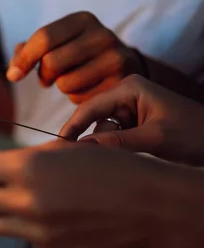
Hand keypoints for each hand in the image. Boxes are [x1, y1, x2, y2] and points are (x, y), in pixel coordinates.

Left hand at [0, 143, 167, 247]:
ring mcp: (38, 232)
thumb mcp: (65, 151)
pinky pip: (24, 238)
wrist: (153, 206)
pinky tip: (56, 217)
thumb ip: (25, 160)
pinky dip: (29, 227)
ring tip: (23, 199)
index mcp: (30, 168)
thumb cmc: (113, 168)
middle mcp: (28, 201)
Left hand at [7, 11, 146, 103]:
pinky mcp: (120, 83)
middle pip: (51, 62)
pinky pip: (80, 98)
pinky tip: (87, 87)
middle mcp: (102, 35)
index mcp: (83, 20)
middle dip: (44, 74)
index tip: (13, 76)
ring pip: (64, 83)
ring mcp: (115, 59)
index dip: (24, 59)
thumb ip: (29, 50)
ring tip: (72, 79)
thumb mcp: (58, 41)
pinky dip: (76, 97)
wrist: (124, 63)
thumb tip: (13, 72)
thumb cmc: (78, 52)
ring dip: (61, 87)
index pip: (44, 38)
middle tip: (49, 77)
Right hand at [60, 74, 203, 165]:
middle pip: (94, 119)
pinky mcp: (134, 124)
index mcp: (130, 87)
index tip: (58, 146)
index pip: (89, 107)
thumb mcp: (155, 139)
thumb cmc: (196, 135)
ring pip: (103, 131)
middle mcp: (126, 95)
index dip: (72, 127)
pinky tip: (131, 157)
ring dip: (110, 147)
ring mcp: (130, 110)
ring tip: (132, 157)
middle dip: (96, 140)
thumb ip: (117, 143)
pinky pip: (113, 137)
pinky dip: (117, 149)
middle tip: (90, 160)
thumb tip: (81, 149)